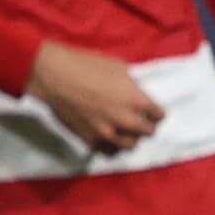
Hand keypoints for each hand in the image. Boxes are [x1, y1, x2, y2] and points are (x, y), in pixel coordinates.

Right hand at [26, 42, 164, 152]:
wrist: (55, 77)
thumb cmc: (86, 65)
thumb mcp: (117, 67)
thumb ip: (131, 84)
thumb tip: (135, 91)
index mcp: (135, 99)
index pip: (158, 114)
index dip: (158, 112)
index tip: (155, 111)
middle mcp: (125, 120)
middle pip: (148, 132)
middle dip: (149, 126)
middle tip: (145, 122)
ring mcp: (107, 133)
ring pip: (130, 145)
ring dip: (132, 137)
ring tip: (129, 132)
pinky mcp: (90, 140)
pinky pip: (108, 149)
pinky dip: (113, 145)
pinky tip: (111, 138)